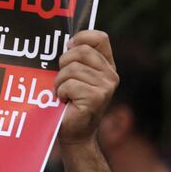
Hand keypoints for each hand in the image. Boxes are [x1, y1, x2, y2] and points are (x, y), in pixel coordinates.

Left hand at [54, 30, 117, 145]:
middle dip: (64, 63)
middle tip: (62, 79)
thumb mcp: (75, 76)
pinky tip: (65, 101)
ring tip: (63, 93)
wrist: (75, 133)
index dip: (81, 38)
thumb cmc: (70, 102)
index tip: (68, 47)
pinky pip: (69, 85)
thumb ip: (76, 58)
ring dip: (60, 82)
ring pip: (72, 69)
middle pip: (81, 51)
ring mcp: (105, 87)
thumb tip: (68, 40)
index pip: (100, 38)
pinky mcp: (96, 98)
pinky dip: (61, 92)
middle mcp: (110, 75)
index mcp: (107, 65)